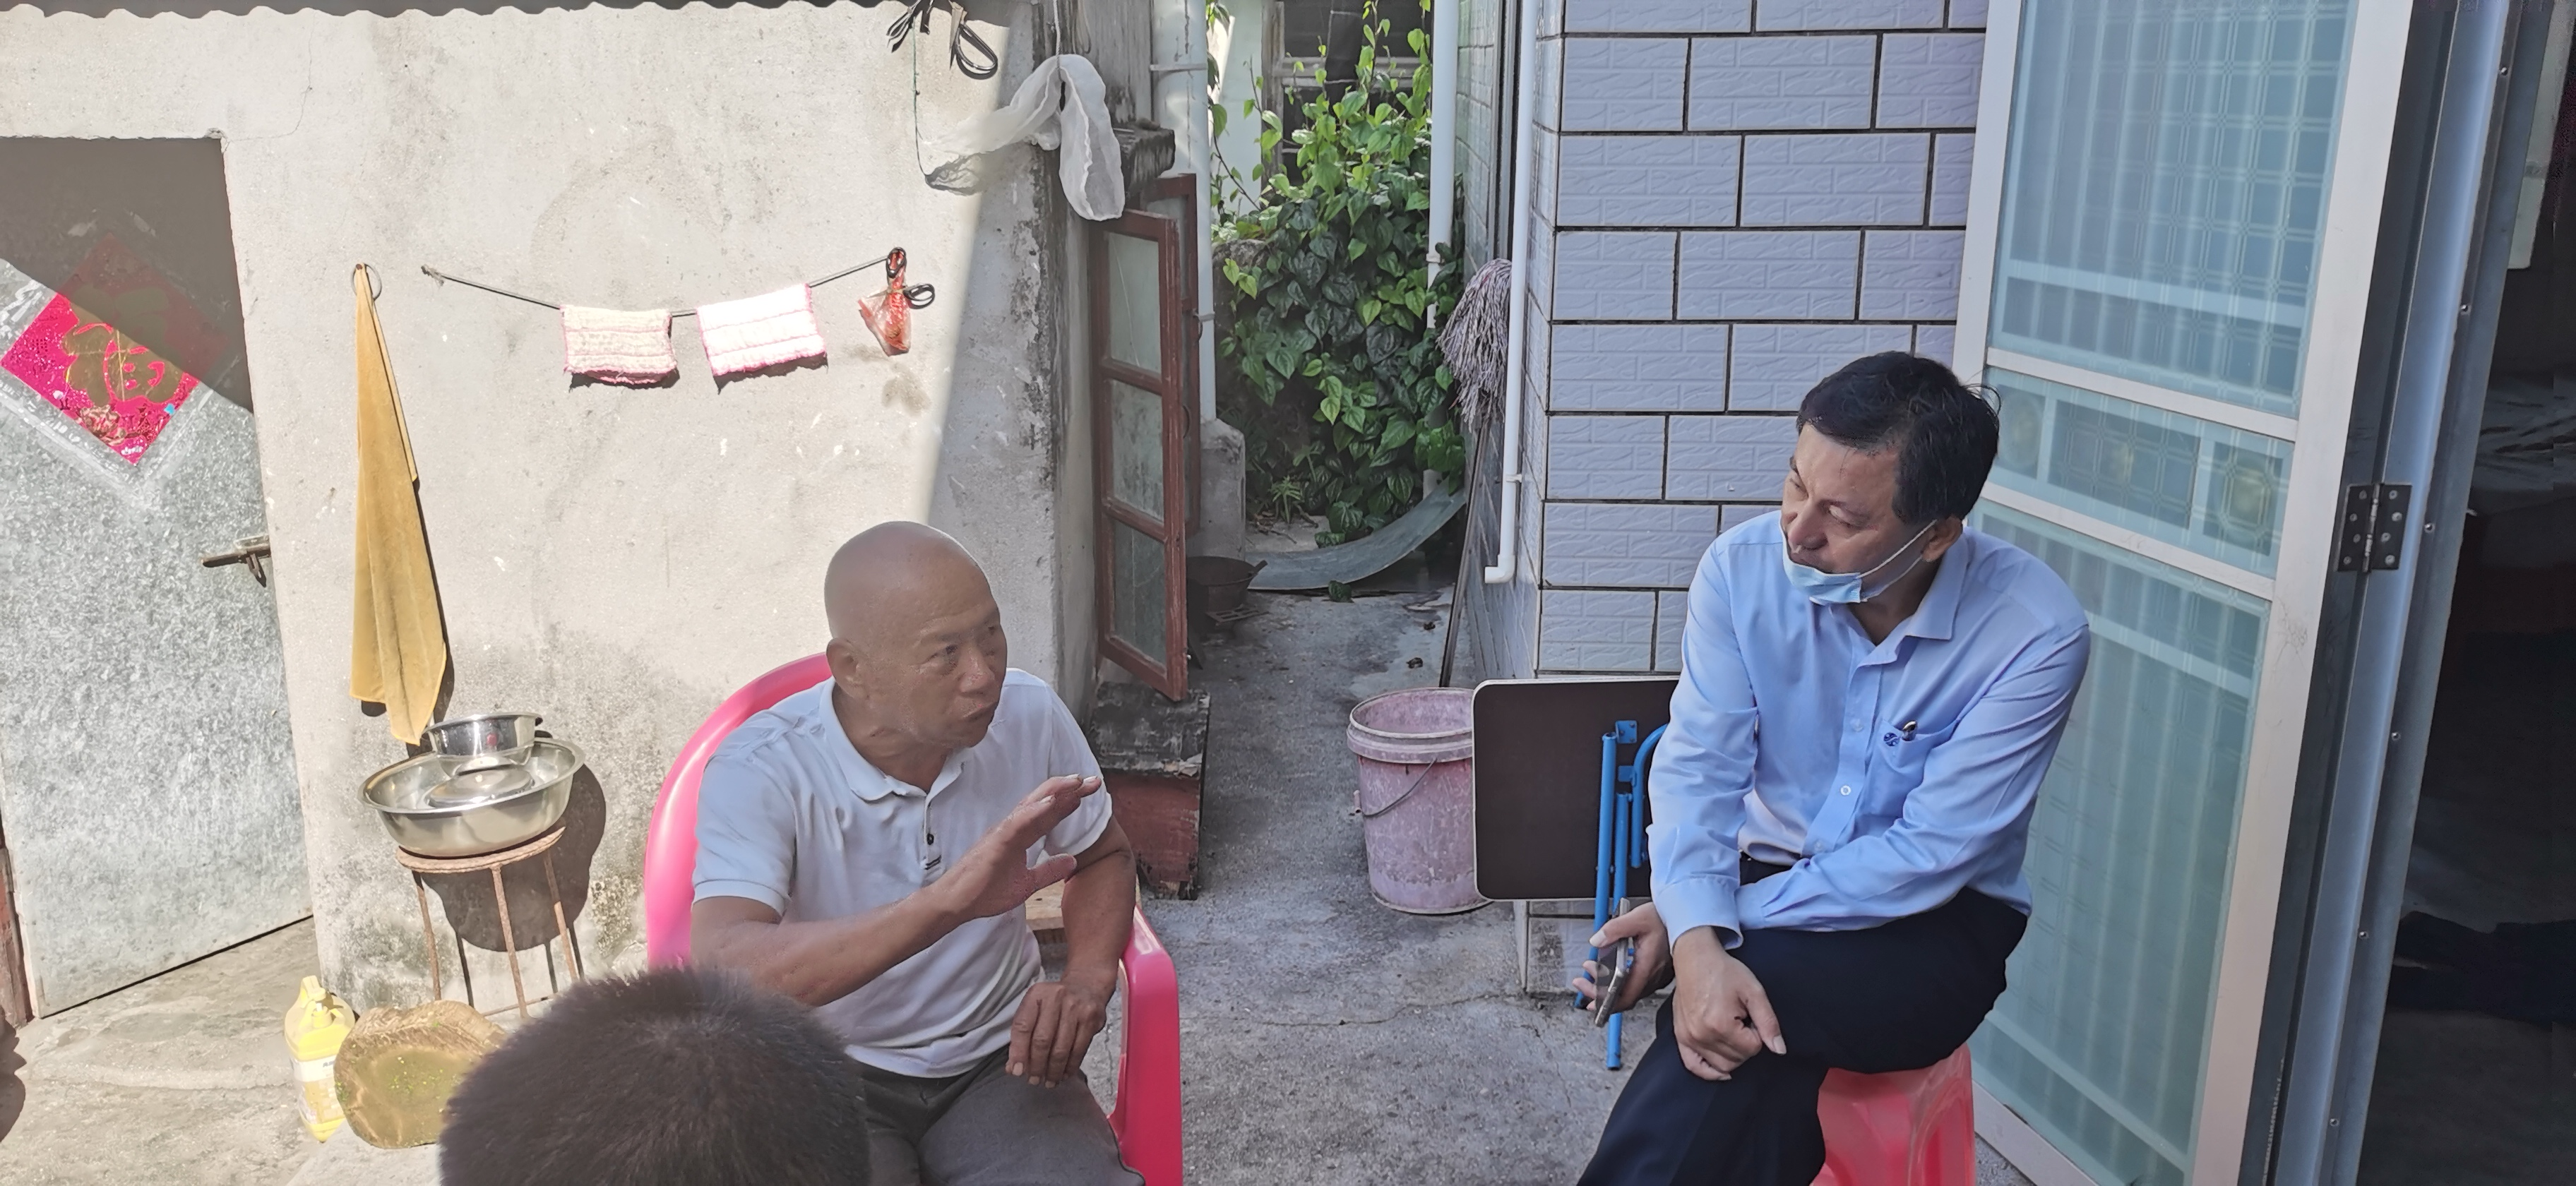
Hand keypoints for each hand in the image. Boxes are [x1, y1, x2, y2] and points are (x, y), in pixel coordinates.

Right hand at [934, 776, 1099, 921]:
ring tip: (1076, 781)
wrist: (957, 904)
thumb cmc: (984, 891)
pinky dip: (1035, 810)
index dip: (1070, 802)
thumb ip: (1048, 871)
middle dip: (1070, 790)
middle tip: (1095, 780)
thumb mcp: (1027, 884)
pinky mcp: (996, 841)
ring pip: (1033, 805)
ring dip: (1055, 792)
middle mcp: (1013, 828)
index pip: (1049, 814)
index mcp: (1020, 836)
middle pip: (1045, 802)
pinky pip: (1018, 822)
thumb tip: (1072, 861)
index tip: (1090, 791)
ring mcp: (1004, 832)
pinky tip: (1052, 801)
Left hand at [1008, 977, 1110, 1087]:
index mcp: (1036, 995)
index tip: (1017, 1071)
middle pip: (1043, 1040)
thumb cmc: (1054, 1003)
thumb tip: (1014, 1067)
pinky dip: (1070, 1066)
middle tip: (1034, 1079)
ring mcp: (1076, 1008)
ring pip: (1061, 1048)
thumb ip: (1022, 1036)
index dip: (1018, 1052)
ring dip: (1053, 1070)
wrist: (1086, 987)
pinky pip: (1079, 1049)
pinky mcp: (1091, 1019)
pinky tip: (1064, 1074)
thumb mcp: (1034, 1009)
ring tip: (1048, 1081)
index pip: (1023, 1026)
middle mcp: (1056, 998)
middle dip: (1037, 1065)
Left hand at [1572, 901, 1671, 1014]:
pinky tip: (1611, 971)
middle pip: (1624, 996)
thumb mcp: (1637, 917)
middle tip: (1583, 983)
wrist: (1687, 916)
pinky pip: (1637, 983)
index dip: (1606, 1003)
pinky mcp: (1659, 971)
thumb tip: (1597, 941)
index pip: (1625, 996)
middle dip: (1599, 991)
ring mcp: (1658, 975)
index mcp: (1647, 967)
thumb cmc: (1668, 917)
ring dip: (1609, 985)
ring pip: (1630, 990)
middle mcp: (1654, 976)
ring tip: (1592, 971)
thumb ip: (1614, 929)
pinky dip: (1621, 981)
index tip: (1590, 1001)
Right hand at [1667, 926, 1784, 1080]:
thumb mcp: (1754, 992)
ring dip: (1733, 1055)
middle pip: (1737, 1060)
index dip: (1758, 1033)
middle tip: (1743, 1022)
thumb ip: (1768, 1022)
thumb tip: (1779, 1050)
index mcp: (1721, 1024)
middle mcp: (1702, 1035)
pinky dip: (1709, 1072)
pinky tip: (1720, 1070)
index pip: (1752, 1048)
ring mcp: (1689, 1038)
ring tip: (1732, 1032)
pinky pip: (1694, 1066)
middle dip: (1746, 1045)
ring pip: (1720, 1066)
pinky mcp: (1680, 1037)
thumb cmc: (1724, 971)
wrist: (1695, 958)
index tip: (1751, 1016)